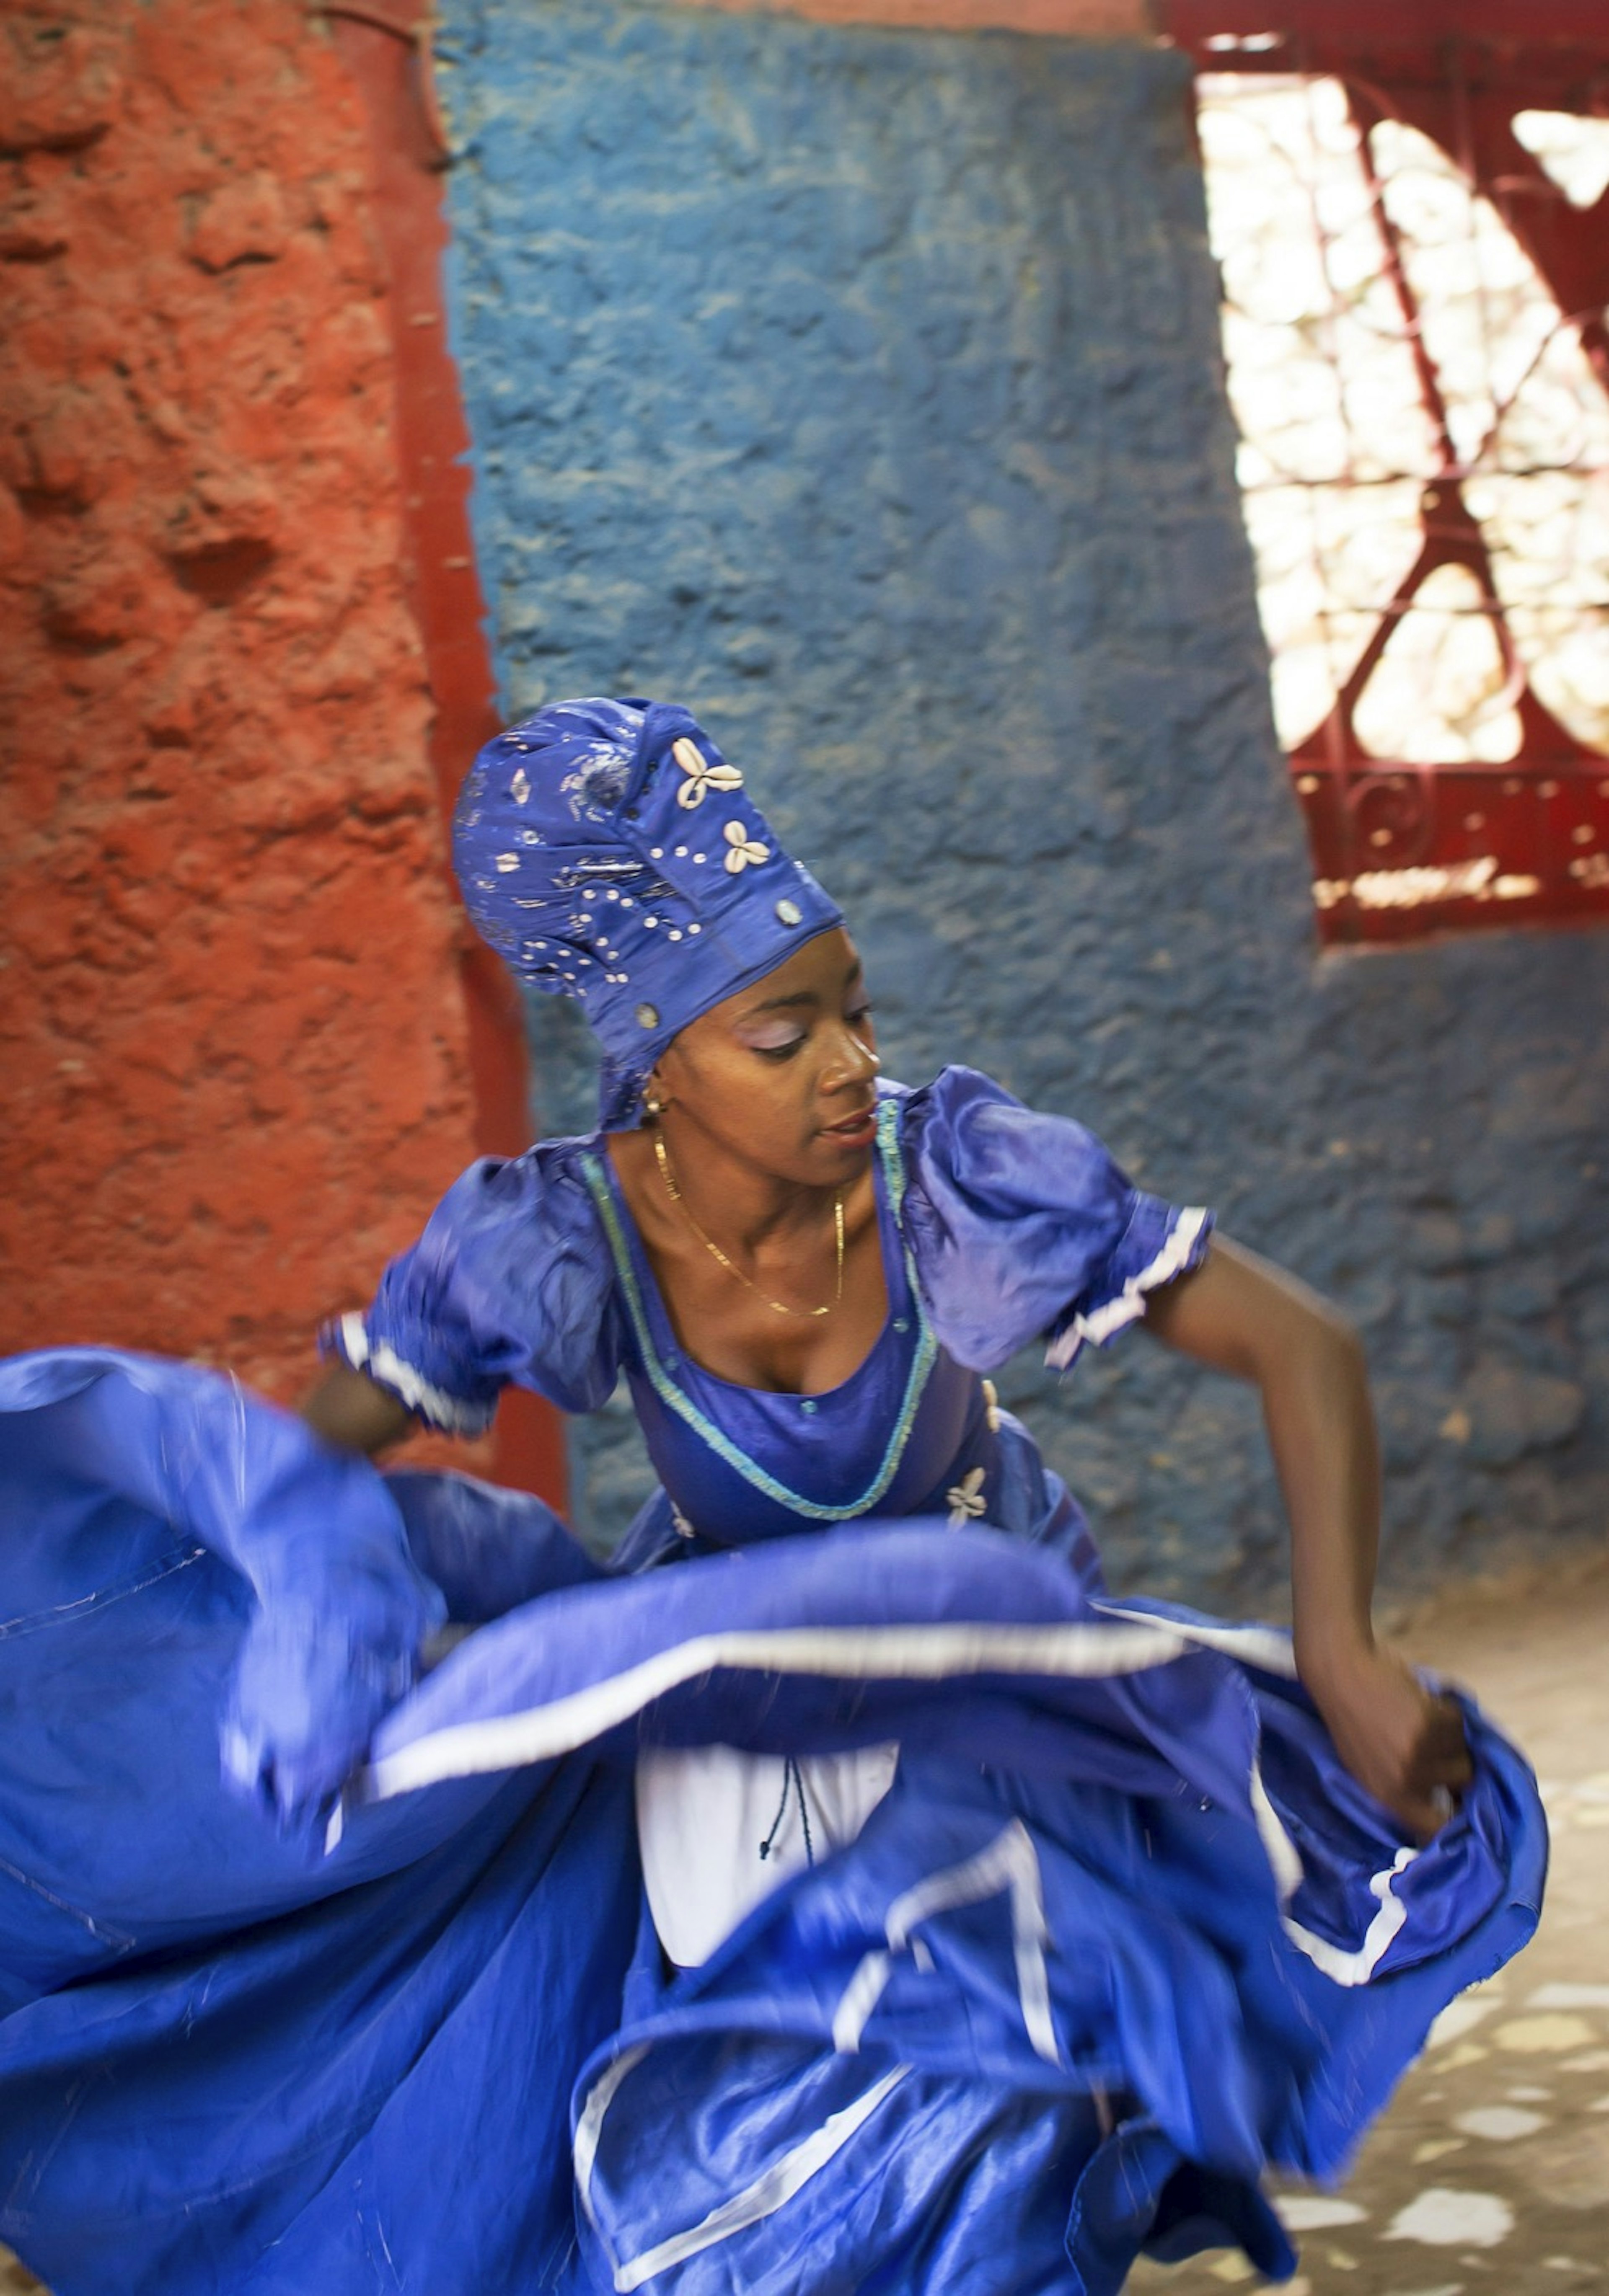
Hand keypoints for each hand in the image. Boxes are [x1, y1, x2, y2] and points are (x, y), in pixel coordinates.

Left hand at [1304, 1642, 1473, 1840]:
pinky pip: (1458, 1721)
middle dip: (1453, 1760)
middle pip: (1462, 1781)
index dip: (1455, 1817)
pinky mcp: (1430, 1721)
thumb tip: (1441, 1810)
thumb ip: (1401, 1791)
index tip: (1459, 1800)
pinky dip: (1445, 1710)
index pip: (1437, 1828)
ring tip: (1418, 1719)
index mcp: (1388, 1797)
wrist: (1339, 1673)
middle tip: (1431, 1742)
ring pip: (1463, 1747)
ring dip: (1448, 1733)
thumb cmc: (1350, 1721)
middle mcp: (1407, 1780)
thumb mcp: (1366, 1769)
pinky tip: (1419, 1702)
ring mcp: (1419, 1751)